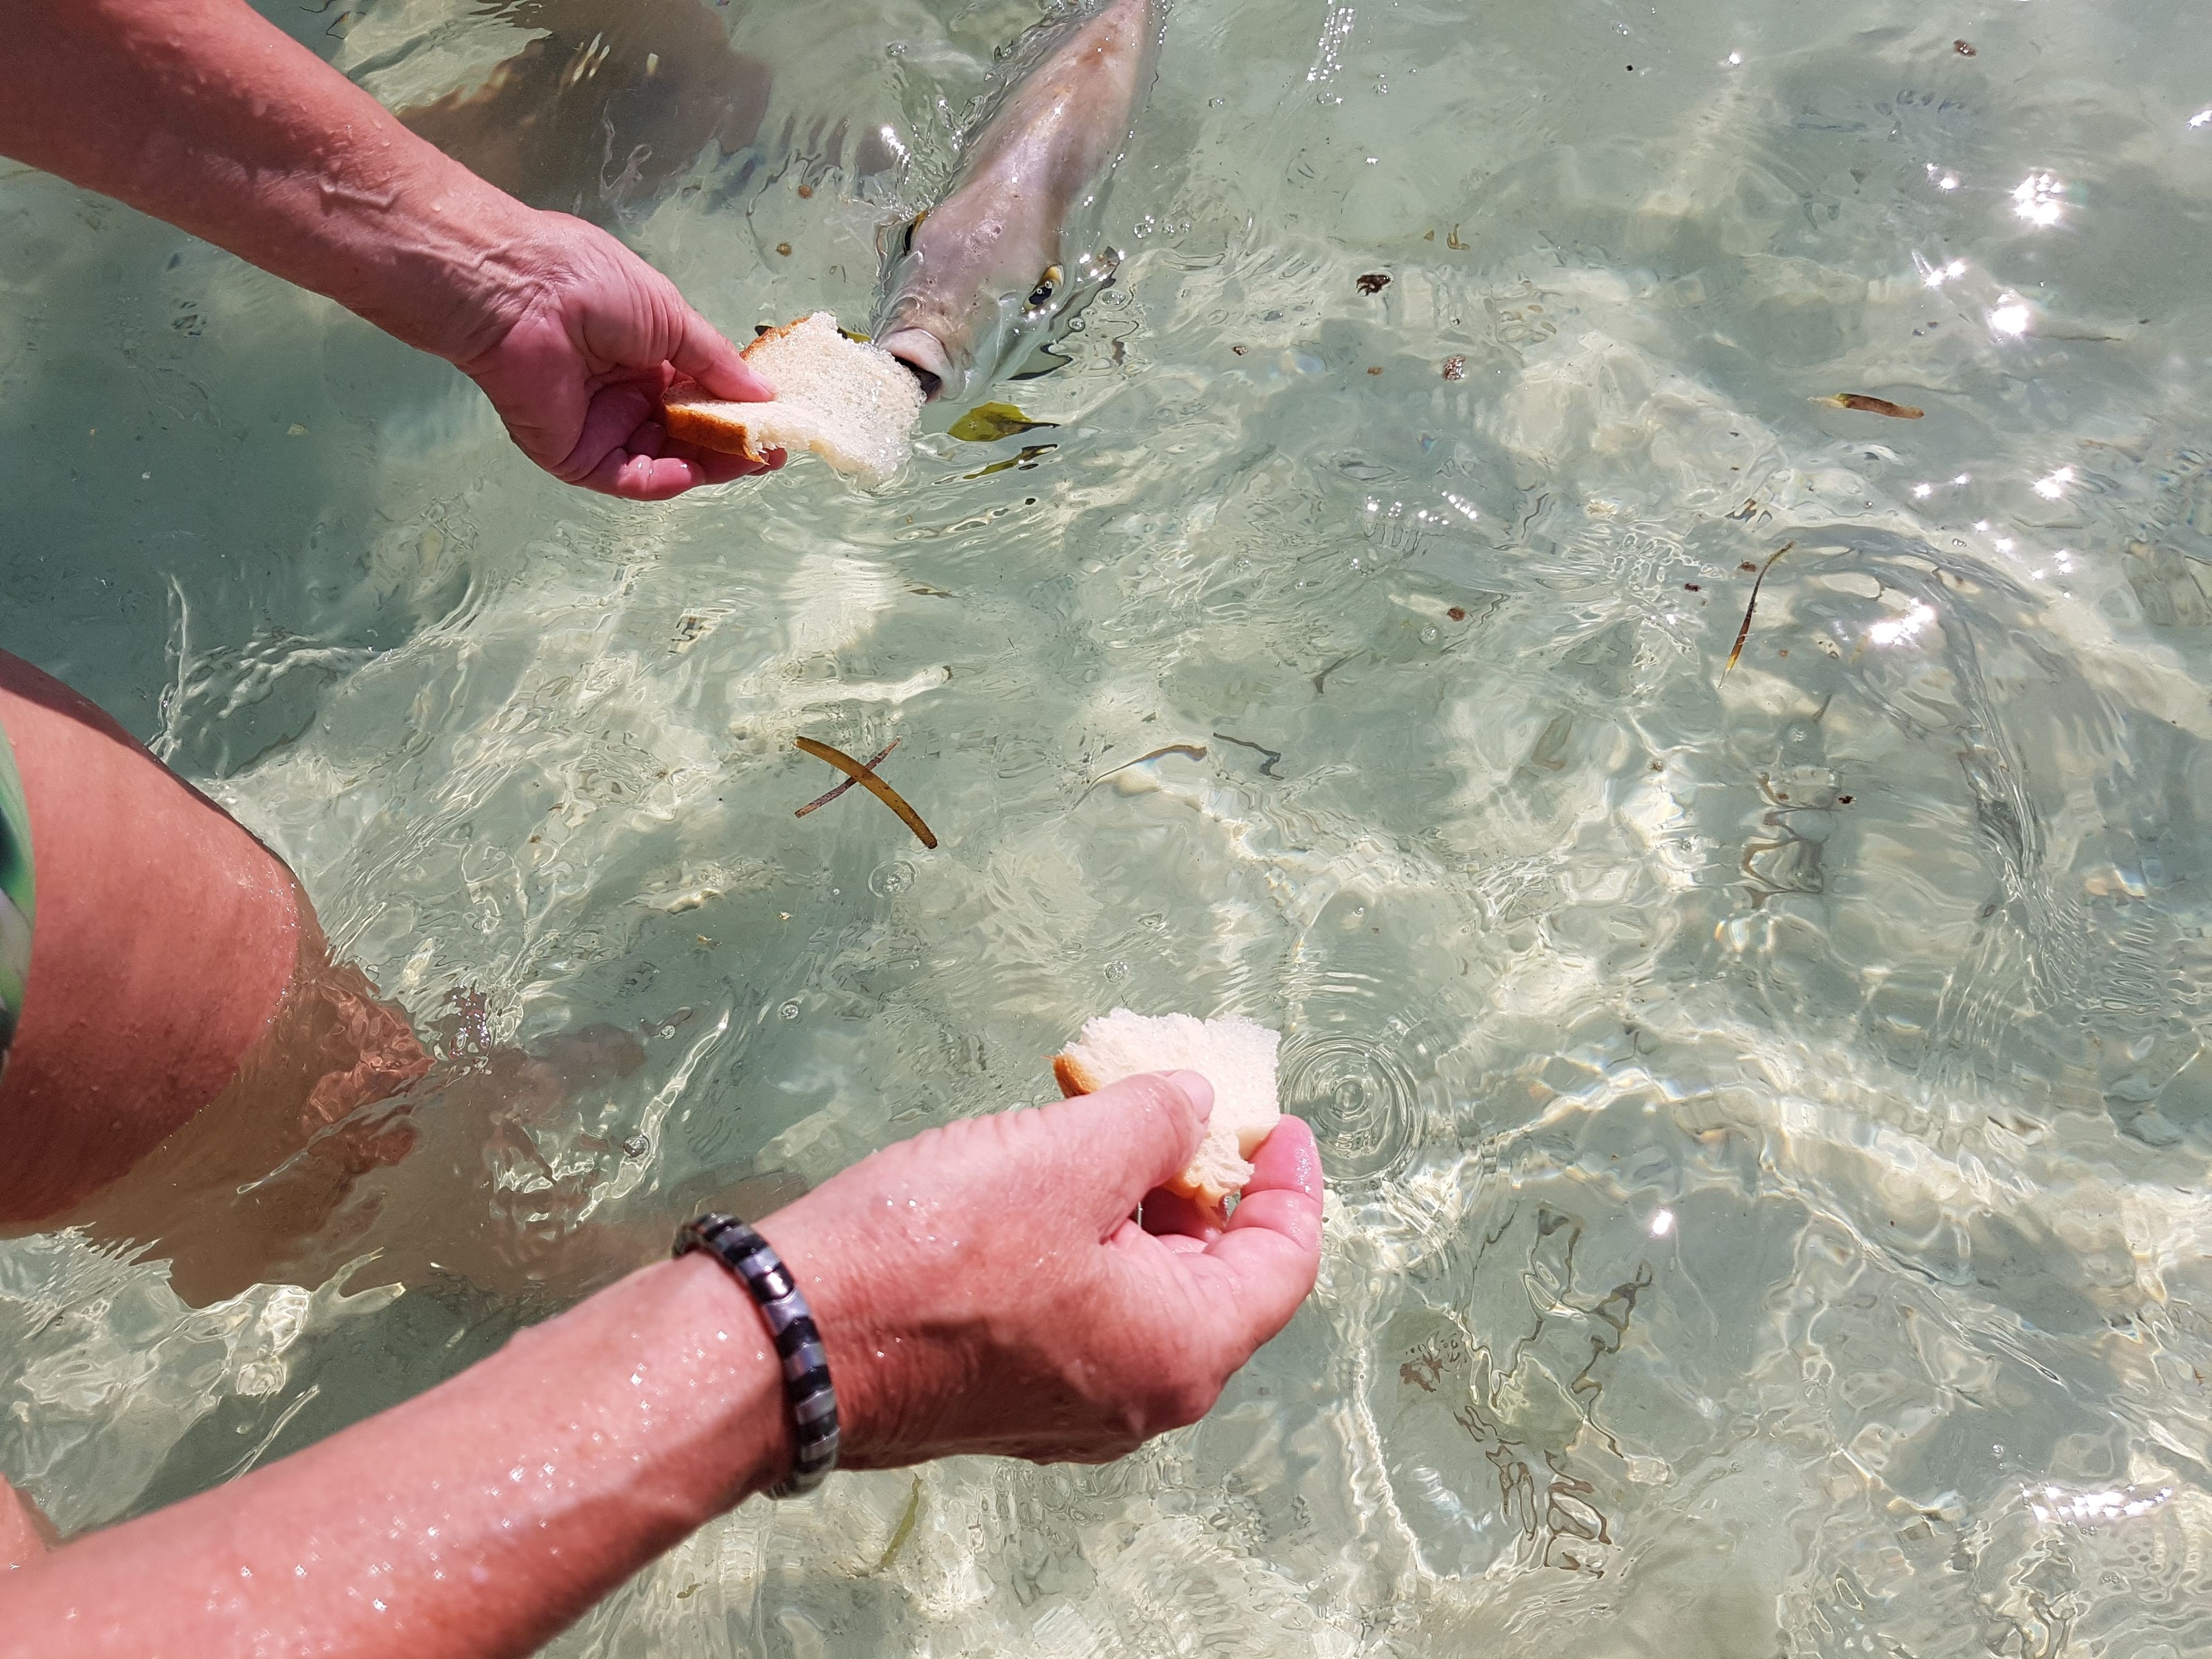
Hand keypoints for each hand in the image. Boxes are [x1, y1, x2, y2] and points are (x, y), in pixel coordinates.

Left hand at [455, 212, 780, 500]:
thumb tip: (763, 393)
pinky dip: (659, 480)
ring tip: (743, 462)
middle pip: (683, 435)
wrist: (522, 291)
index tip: (773, 425)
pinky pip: (624, 476)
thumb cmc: (592, 283)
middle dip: (726, 445)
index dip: (735, 412)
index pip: (696, 396)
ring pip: (659, 460)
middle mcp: (621, 392)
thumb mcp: (671, 316)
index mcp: (643, 354)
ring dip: (703, 464)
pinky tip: (688, 471)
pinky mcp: (571, 453)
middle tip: (766, 452)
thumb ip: (715, 362)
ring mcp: (597, 425)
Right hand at [763, 1073, 1322, 1466]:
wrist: (788, 1344)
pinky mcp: (1005, 1398)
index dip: (1289, 1181)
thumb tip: (1192, 1106)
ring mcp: (1069, 1409)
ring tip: (1094, 1130)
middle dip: (1203, 1189)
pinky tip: (1038, 1185)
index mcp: (1180, 1353)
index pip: (1282, 1264)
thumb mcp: (1066, 1156)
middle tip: (1174, 1108)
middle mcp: (1139, 1400)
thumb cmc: (934, 1253)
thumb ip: (1153, 1123)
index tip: (1276, 1121)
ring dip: (1134, 1211)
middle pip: (1214, 1282)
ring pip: (1141, 1295)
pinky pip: (1080, 1314)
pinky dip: (1084, 1246)